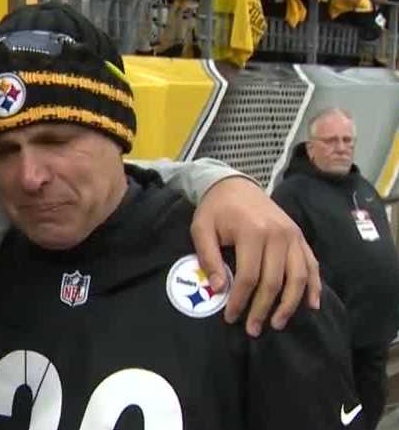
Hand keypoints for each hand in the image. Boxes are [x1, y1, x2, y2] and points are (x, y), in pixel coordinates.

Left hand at [189, 177, 320, 337]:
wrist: (235, 185)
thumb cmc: (215, 210)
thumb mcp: (201, 230)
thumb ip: (209, 258)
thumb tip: (219, 289)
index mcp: (252, 232)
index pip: (249, 277)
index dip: (240, 301)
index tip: (231, 318)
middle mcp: (278, 235)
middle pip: (274, 281)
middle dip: (263, 309)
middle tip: (253, 329)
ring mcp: (293, 236)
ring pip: (298, 277)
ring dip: (290, 304)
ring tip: (277, 324)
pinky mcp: (300, 237)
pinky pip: (312, 265)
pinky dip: (314, 287)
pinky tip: (311, 306)